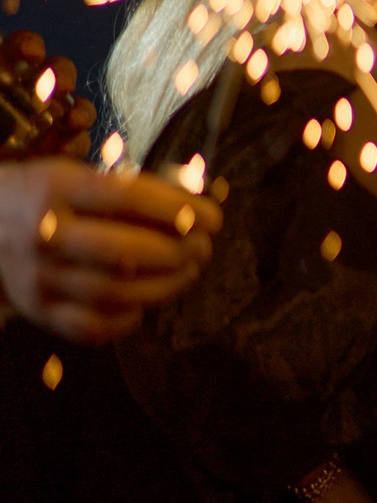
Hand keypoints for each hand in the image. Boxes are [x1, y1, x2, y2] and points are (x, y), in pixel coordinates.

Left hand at [0, 31, 93, 155]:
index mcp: (2, 81)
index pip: (21, 49)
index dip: (28, 46)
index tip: (29, 55)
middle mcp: (26, 98)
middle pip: (56, 72)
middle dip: (62, 74)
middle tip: (60, 86)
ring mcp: (45, 125)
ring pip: (73, 105)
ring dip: (79, 109)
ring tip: (74, 121)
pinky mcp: (57, 153)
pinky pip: (79, 141)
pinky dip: (79, 142)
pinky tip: (68, 148)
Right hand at [0, 160, 220, 342]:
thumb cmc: (44, 197)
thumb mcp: (76, 175)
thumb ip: (130, 190)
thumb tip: (196, 204)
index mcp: (54, 187)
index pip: (127, 198)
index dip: (178, 210)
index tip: (212, 218)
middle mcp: (42, 234)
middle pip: (124, 251)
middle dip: (178, 252)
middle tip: (202, 248)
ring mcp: (37, 277)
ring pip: (114, 292)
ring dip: (165, 285)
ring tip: (188, 271)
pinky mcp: (37, 310)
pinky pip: (91, 327)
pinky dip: (126, 321)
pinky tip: (144, 305)